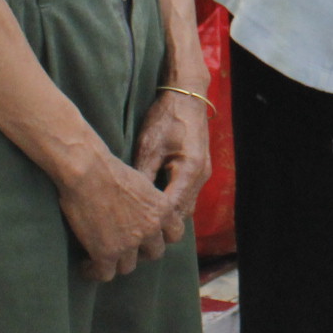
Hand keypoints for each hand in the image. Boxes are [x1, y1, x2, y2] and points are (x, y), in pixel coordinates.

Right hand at [56, 149, 174, 280]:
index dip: (163, 237)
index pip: (175, 235)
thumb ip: (148, 202)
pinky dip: (95, 272)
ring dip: (117, 262)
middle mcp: (151, 229)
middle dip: (141, 252)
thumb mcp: (141, 182)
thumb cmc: (109, 170)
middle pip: (154, 254)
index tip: (150, 236)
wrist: (87, 171)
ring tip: (103, 258)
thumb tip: (142, 210)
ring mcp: (129, 244)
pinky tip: (86, 266)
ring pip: (128, 267)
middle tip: (124, 246)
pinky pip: (105, 274)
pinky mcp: (106, 253)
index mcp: (163, 210)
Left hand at [131, 88, 211, 243]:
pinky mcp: (199, 169)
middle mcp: (200, 176)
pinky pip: (186, 195)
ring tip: (144, 225)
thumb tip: (130, 202)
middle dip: (162, 225)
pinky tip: (154, 206)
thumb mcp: (149, 146)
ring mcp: (202, 174)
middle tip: (137, 235)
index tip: (134, 231)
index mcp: (189, 170)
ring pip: (185, 206)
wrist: (186, 96)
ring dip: (168, 216)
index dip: (154, 222)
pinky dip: (172, 203)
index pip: (172, 208)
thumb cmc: (166, 118)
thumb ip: (143, 175)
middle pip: (181, 213)